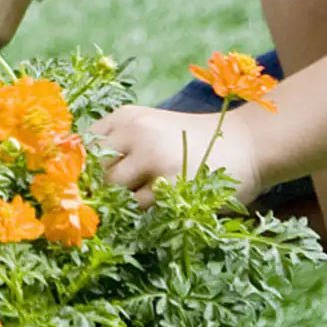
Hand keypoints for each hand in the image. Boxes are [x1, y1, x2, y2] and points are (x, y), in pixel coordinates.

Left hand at [91, 104, 262, 206]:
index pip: (83, 144)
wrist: (246, 142)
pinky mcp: (172, 183)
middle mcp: (136, 132)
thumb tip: (80, 178)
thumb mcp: (150, 128)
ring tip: (145, 197)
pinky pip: (140, 206)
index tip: (84, 183)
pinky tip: (161, 203)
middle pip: (95, 169)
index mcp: (126, 116)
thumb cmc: (192, 140)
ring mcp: (153, 157)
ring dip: (123, 201)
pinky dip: (144, 210)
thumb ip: (119, 143)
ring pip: (115, 190)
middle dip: (100, 188)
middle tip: (113, 199)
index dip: (81, 167)